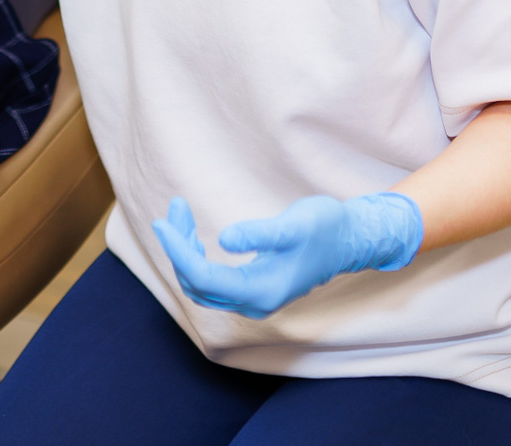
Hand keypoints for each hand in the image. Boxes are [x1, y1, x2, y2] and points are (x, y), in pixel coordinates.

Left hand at [151, 193, 422, 318]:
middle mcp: (254, 303)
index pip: (202, 276)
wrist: (348, 240)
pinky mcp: (252, 290)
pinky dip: (195, 257)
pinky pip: (211, 281)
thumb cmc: (324, 227)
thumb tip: (226, 238)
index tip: (162, 221)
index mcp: (262, 290)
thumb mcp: (294, 224)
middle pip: (196, 283)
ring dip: (184, 252)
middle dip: (177, 247)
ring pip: (200, 284)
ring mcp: (253, 300)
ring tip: (179, 214)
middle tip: (174, 208)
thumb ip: (261, 233)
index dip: (177, 250)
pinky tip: (193, 233)